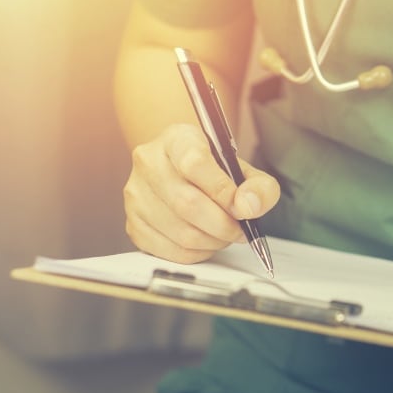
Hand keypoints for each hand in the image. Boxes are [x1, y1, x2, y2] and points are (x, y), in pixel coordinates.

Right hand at [123, 124, 280, 262]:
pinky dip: (196, 253)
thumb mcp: (244, 170)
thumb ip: (259, 187)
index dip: (223, 192)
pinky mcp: (133, 223)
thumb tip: (248, 207)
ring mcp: (136, 194)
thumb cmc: (214, 172)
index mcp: (176, 139)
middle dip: (223, 225)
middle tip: (240, 230)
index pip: (195, 164)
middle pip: (187, 203)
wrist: (184, 176)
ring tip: (224, 234)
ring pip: (180, 232)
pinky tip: (206, 241)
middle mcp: (148, 162)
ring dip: (212, 241)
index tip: (242, 208)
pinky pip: (170, 250)